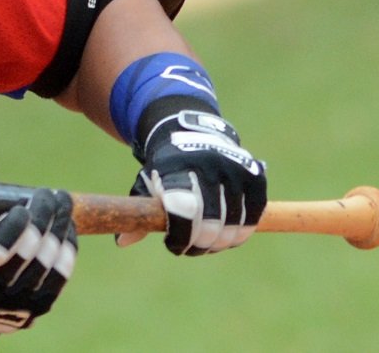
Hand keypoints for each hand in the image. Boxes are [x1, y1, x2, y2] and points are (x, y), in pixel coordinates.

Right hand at [0, 188, 76, 351]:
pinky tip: (67, 227)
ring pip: (49, 261)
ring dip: (60, 227)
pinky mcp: (36, 308)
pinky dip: (68, 247)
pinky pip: (61, 275)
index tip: (20, 206)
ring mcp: (16, 305)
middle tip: (48, 194)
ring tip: (61, 203)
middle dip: (44, 216)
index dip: (14, 227)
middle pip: (30, 252)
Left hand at [118, 106, 266, 254]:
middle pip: (211, 225)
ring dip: (220, 242)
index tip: (172, 244)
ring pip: (235, 226)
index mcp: (178, 167)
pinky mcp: (255, 175)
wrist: (194, 133)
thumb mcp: (146, 183)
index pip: (183, 210)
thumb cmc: (165, 168)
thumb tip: (122, 242)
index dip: (180, 236)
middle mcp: (209, 165)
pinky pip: (252, 217)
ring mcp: (235, 169)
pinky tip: (225, 232)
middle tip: (190, 246)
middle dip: (199, 244)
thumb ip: (139, 213)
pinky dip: (240, 231)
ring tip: (207, 241)